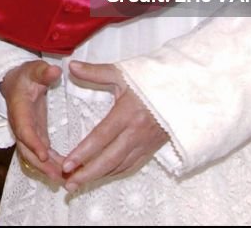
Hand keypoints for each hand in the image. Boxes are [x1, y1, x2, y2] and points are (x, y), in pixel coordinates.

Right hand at [0, 60, 64, 181]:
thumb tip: (55, 70)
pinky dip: (51, 165)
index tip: (45, 154)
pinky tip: (66, 172)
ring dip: (48, 169)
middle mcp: (20, 126)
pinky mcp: (34, 137)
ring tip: (66, 181)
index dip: (33, 142)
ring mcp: (26, 134)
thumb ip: (43, 71)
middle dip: (42, 165)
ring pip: (33, 156)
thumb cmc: (26, 75)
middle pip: (27, 150)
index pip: (24, 129)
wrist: (15, 82)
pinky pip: (40, 155)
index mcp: (19, 110)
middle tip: (60, 176)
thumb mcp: (34, 69)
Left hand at [61, 61, 168, 191]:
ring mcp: (145, 143)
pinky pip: (131, 166)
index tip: (66, 164)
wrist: (184, 91)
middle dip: (87, 173)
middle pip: (109, 159)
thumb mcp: (123, 73)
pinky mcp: (151, 149)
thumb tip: (71, 66)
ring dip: (98, 177)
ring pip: (120, 166)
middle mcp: (136, 132)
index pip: (101, 137)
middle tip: (68, 184)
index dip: (83, 152)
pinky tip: (101, 176)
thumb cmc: (152, 80)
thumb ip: (95, 72)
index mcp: (127, 113)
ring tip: (78, 183)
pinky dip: (114, 173)